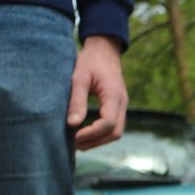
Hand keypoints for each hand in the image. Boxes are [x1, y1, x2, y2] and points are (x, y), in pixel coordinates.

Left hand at [67, 35, 128, 149]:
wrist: (104, 50)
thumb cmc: (90, 61)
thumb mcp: (79, 77)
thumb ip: (77, 101)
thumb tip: (72, 124)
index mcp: (114, 95)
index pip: (108, 123)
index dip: (92, 133)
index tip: (74, 136)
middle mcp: (122, 103)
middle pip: (115, 132)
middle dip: (96, 141)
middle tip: (75, 144)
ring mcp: (122, 106)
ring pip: (116, 132)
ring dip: (99, 140)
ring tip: (78, 142)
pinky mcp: (117, 107)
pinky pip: (114, 126)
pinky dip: (101, 134)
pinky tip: (85, 134)